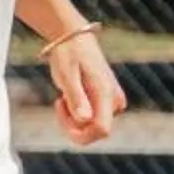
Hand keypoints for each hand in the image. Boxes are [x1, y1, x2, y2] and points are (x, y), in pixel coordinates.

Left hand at [49, 31, 125, 145]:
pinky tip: (69, 97)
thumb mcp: (67, 75)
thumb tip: (84, 120)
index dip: (80, 134)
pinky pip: (92, 120)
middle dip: (73, 125)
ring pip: (92, 127)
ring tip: (64, 96)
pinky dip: (77, 114)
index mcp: (106, 94)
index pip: (102, 130)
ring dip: (74, 119)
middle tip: (59, 102)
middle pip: (96, 132)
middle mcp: (115, 102)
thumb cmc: (68, 55)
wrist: (75, 39)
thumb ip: (76, 98)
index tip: (61, 112)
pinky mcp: (108, 103)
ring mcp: (113, 103)